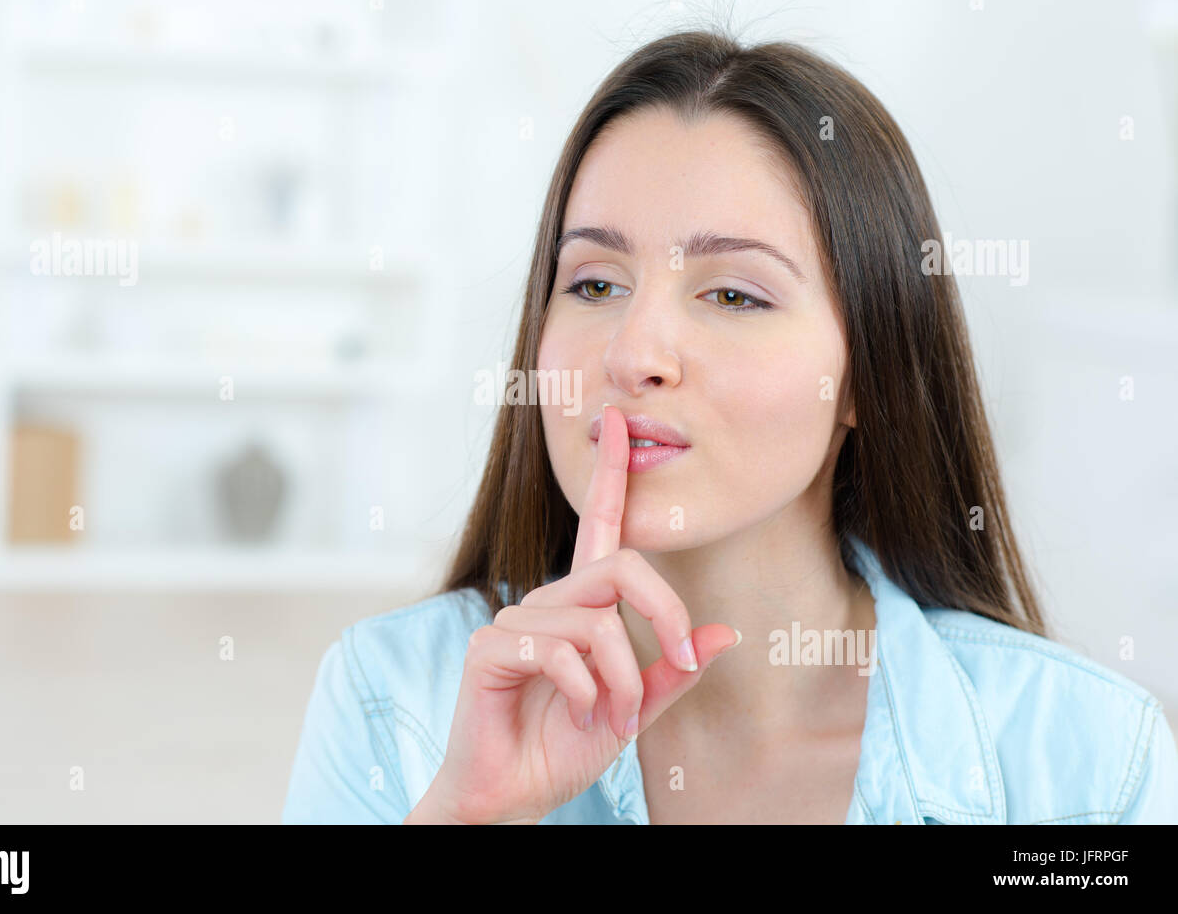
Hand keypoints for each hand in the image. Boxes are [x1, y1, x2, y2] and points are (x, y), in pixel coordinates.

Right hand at [409, 404, 739, 823]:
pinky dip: (586, 691)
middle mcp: (548, 602)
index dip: (610, 474)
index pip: (599, 527)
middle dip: (665, 617)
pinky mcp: (491, 648)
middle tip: (677, 665)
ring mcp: (515, 621)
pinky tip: (578, 715)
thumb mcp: (634, 710)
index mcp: (581, 607)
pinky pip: (560, 651)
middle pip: (621, 569)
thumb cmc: (562, 747)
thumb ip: (672, 673)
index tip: (618, 419)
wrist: (512, 796)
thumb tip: (725, 634)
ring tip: (610, 721)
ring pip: (598, 624)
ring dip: (623, 683)